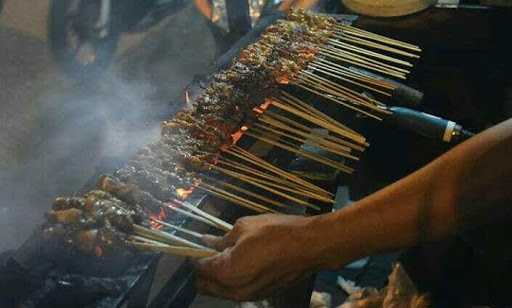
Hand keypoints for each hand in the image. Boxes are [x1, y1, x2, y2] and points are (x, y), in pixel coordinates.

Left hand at [194, 214, 323, 300]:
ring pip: (221, 290)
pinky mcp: (260, 295)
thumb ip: (221, 239)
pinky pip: (237, 290)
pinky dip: (233, 279)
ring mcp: (248, 295)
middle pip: (206, 285)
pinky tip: (242, 262)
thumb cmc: (276, 233)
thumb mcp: (243, 228)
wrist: (309, 246)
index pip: (199, 267)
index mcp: (226, 272)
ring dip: (218, 276)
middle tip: (210, 250)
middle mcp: (234, 290)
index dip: (195, 255)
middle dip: (203, 269)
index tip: (197, 245)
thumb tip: (206, 241)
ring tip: (228, 254)